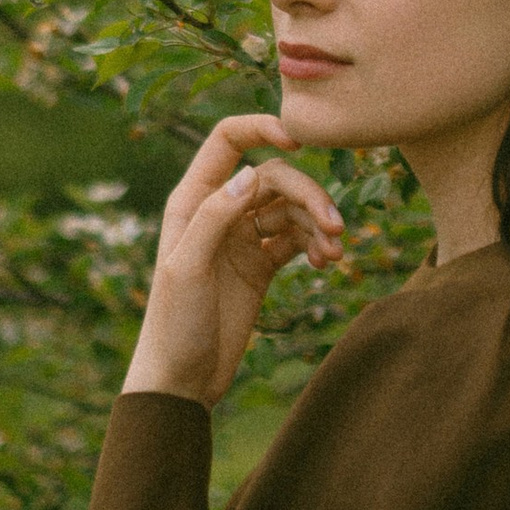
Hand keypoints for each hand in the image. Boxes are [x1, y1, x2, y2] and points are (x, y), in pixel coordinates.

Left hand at [122, 115, 342, 408]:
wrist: (182, 381)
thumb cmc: (172, 325)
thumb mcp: (185, 269)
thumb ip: (213, 218)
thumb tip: (250, 174)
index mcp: (192, 201)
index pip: (228, 141)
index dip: (262, 129)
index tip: (300, 140)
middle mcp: (219, 211)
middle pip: (274, 177)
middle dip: (309, 195)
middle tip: (336, 227)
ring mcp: (243, 237)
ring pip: (291, 208)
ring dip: (318, 223)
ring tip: (335, 254)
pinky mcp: (262, 265)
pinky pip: (297, 239)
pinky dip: (315, 244)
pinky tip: (326, 263)